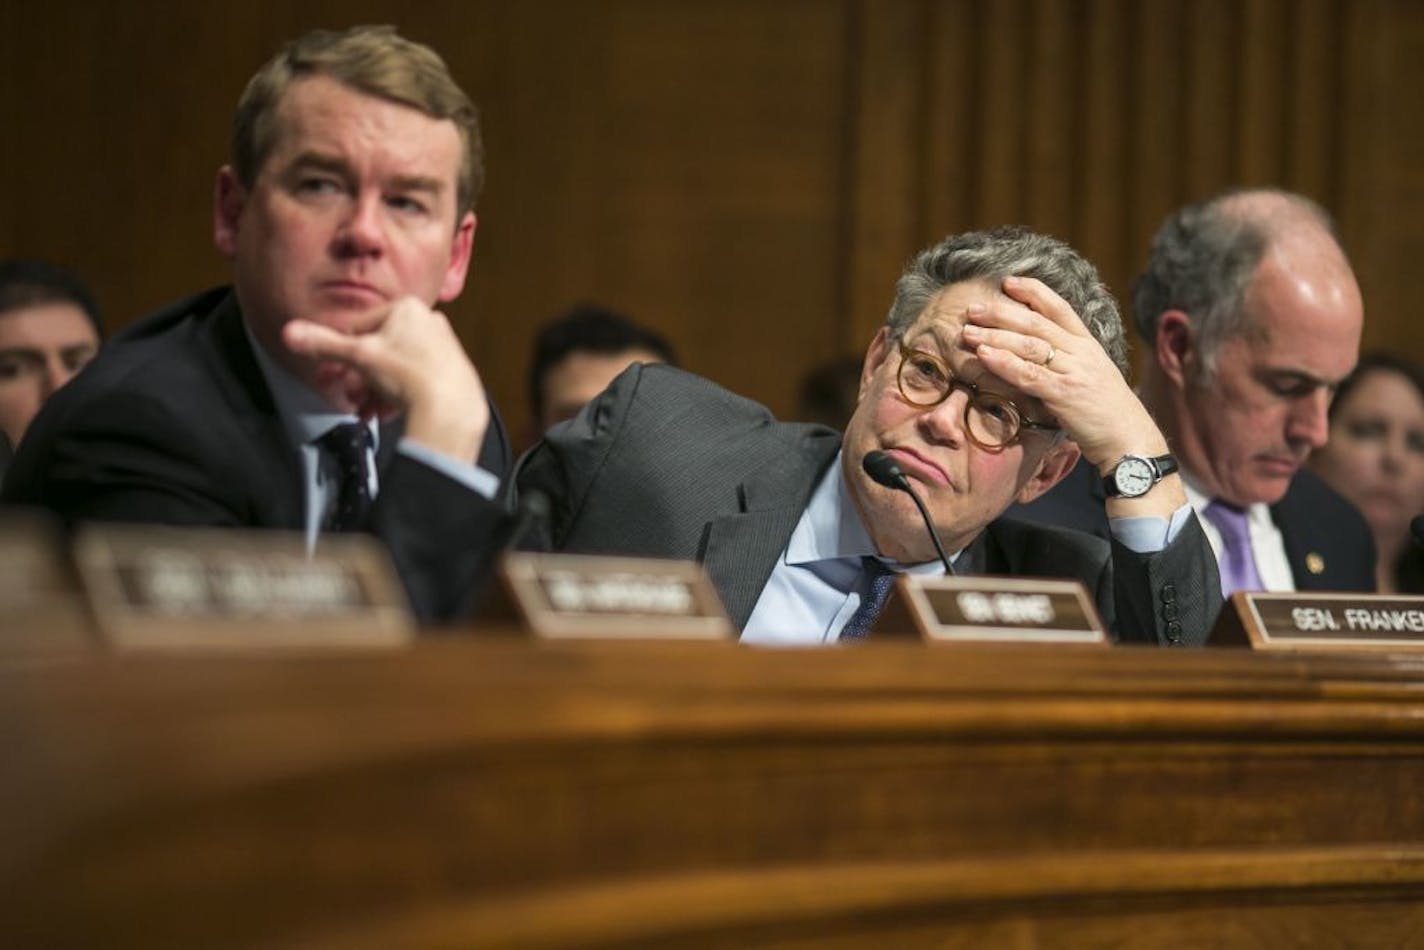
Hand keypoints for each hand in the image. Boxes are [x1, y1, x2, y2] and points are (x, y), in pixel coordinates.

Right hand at [283, 297, 488, 463]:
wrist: (450, 409)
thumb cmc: (408, 375)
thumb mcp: (358, 356)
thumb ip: (323, 344)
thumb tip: (291, 333)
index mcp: (406, 308)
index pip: (358, 328)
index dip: (341, 354)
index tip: (332, 375)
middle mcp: (429, 322)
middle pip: (378, 352)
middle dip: (359, 379)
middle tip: (349, 398)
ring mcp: (443, 346)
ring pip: (395, 369)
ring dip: (375, 391)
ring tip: (368, 411)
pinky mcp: (452, 371)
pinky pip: (415, 381)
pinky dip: (398, 396)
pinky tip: (388, 412)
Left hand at [959, 276, 1183, 517]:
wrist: (1131, 440)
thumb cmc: (1106, 414)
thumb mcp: (1089, 377)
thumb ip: (1067, 362)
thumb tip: (1034, 354)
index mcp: (1088, 344)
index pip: (1059, 307)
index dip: (1033, 291)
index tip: (1007, 282)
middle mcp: (1082, 352)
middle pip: (1036, 323)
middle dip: (1001, 313)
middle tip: (972, 309)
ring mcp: (1075, 371)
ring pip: (1029, 345)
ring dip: (995, 336)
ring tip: (968, 332)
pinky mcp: (1065, 394)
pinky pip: (1029, 374)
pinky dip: (1004, 363)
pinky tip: (983, 356)